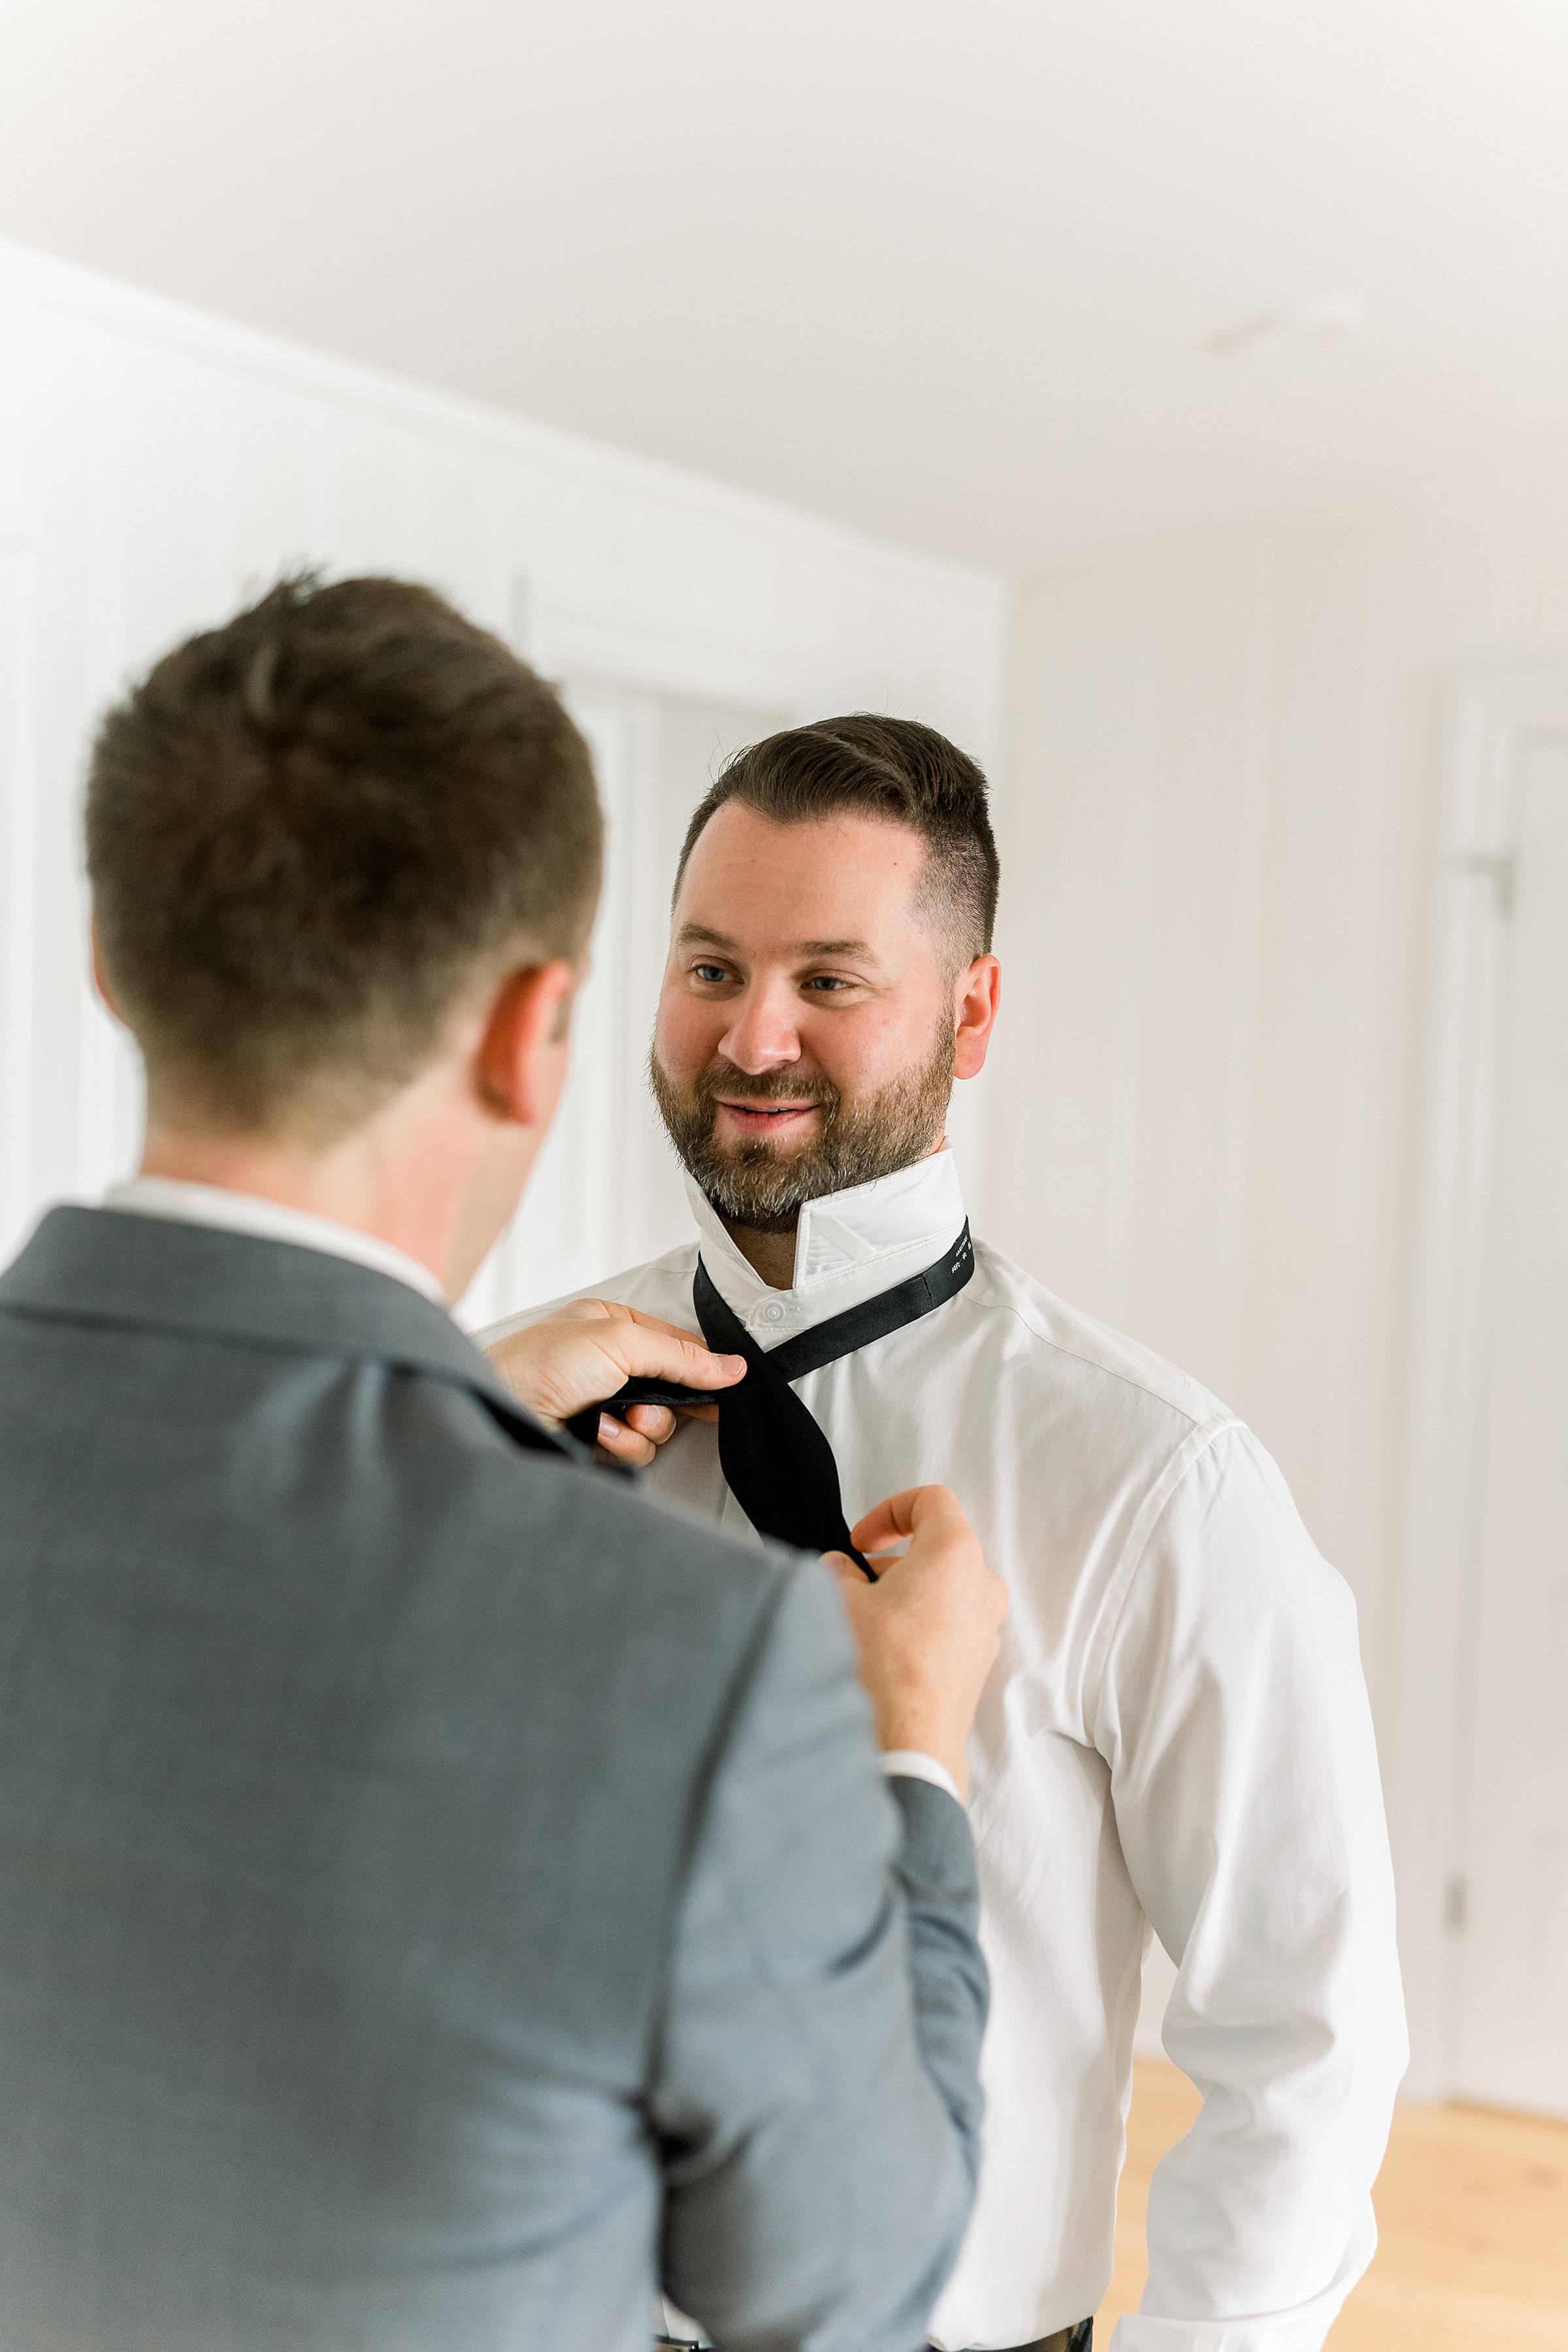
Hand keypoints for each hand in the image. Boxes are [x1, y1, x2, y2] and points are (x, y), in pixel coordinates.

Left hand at [486, 1299, 744, 1466]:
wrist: (501, 1410)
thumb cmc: (540, 1363)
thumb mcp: (618, 1341)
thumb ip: (679, 1355)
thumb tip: (731, 1367)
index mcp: (612, 1326)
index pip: (676, 1345)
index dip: (703, 1367)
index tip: (726, 1386)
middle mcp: (609, 1364)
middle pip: (672, 1390)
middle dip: (664, 1404)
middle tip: (644, 1405)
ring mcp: (603, 1403)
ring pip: (657, 1427)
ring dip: (639, 1428)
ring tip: (611, 1420)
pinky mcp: (597, 1439)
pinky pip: (636, 1449)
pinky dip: (620, 1445)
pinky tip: (596, 1435)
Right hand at [824, 1486, 1006, 1800]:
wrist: (907, 1742)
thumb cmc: (882, 1669)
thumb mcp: (840, 1600)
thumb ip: (839, 1571)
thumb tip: (842, 1571)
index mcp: (954, 1553)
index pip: (931, 1500)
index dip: (889, 1510)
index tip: (862, 1538)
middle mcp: (981, 1585)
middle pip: (939, 1546)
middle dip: (893, 1558)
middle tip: (857, 1579)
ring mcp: (985, 1626)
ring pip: (945, 1587)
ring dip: (905, 1592)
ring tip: (865, 1619)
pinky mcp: (978, 1661)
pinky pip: (950, 1624)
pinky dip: (920, 1623)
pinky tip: (884, 1649)